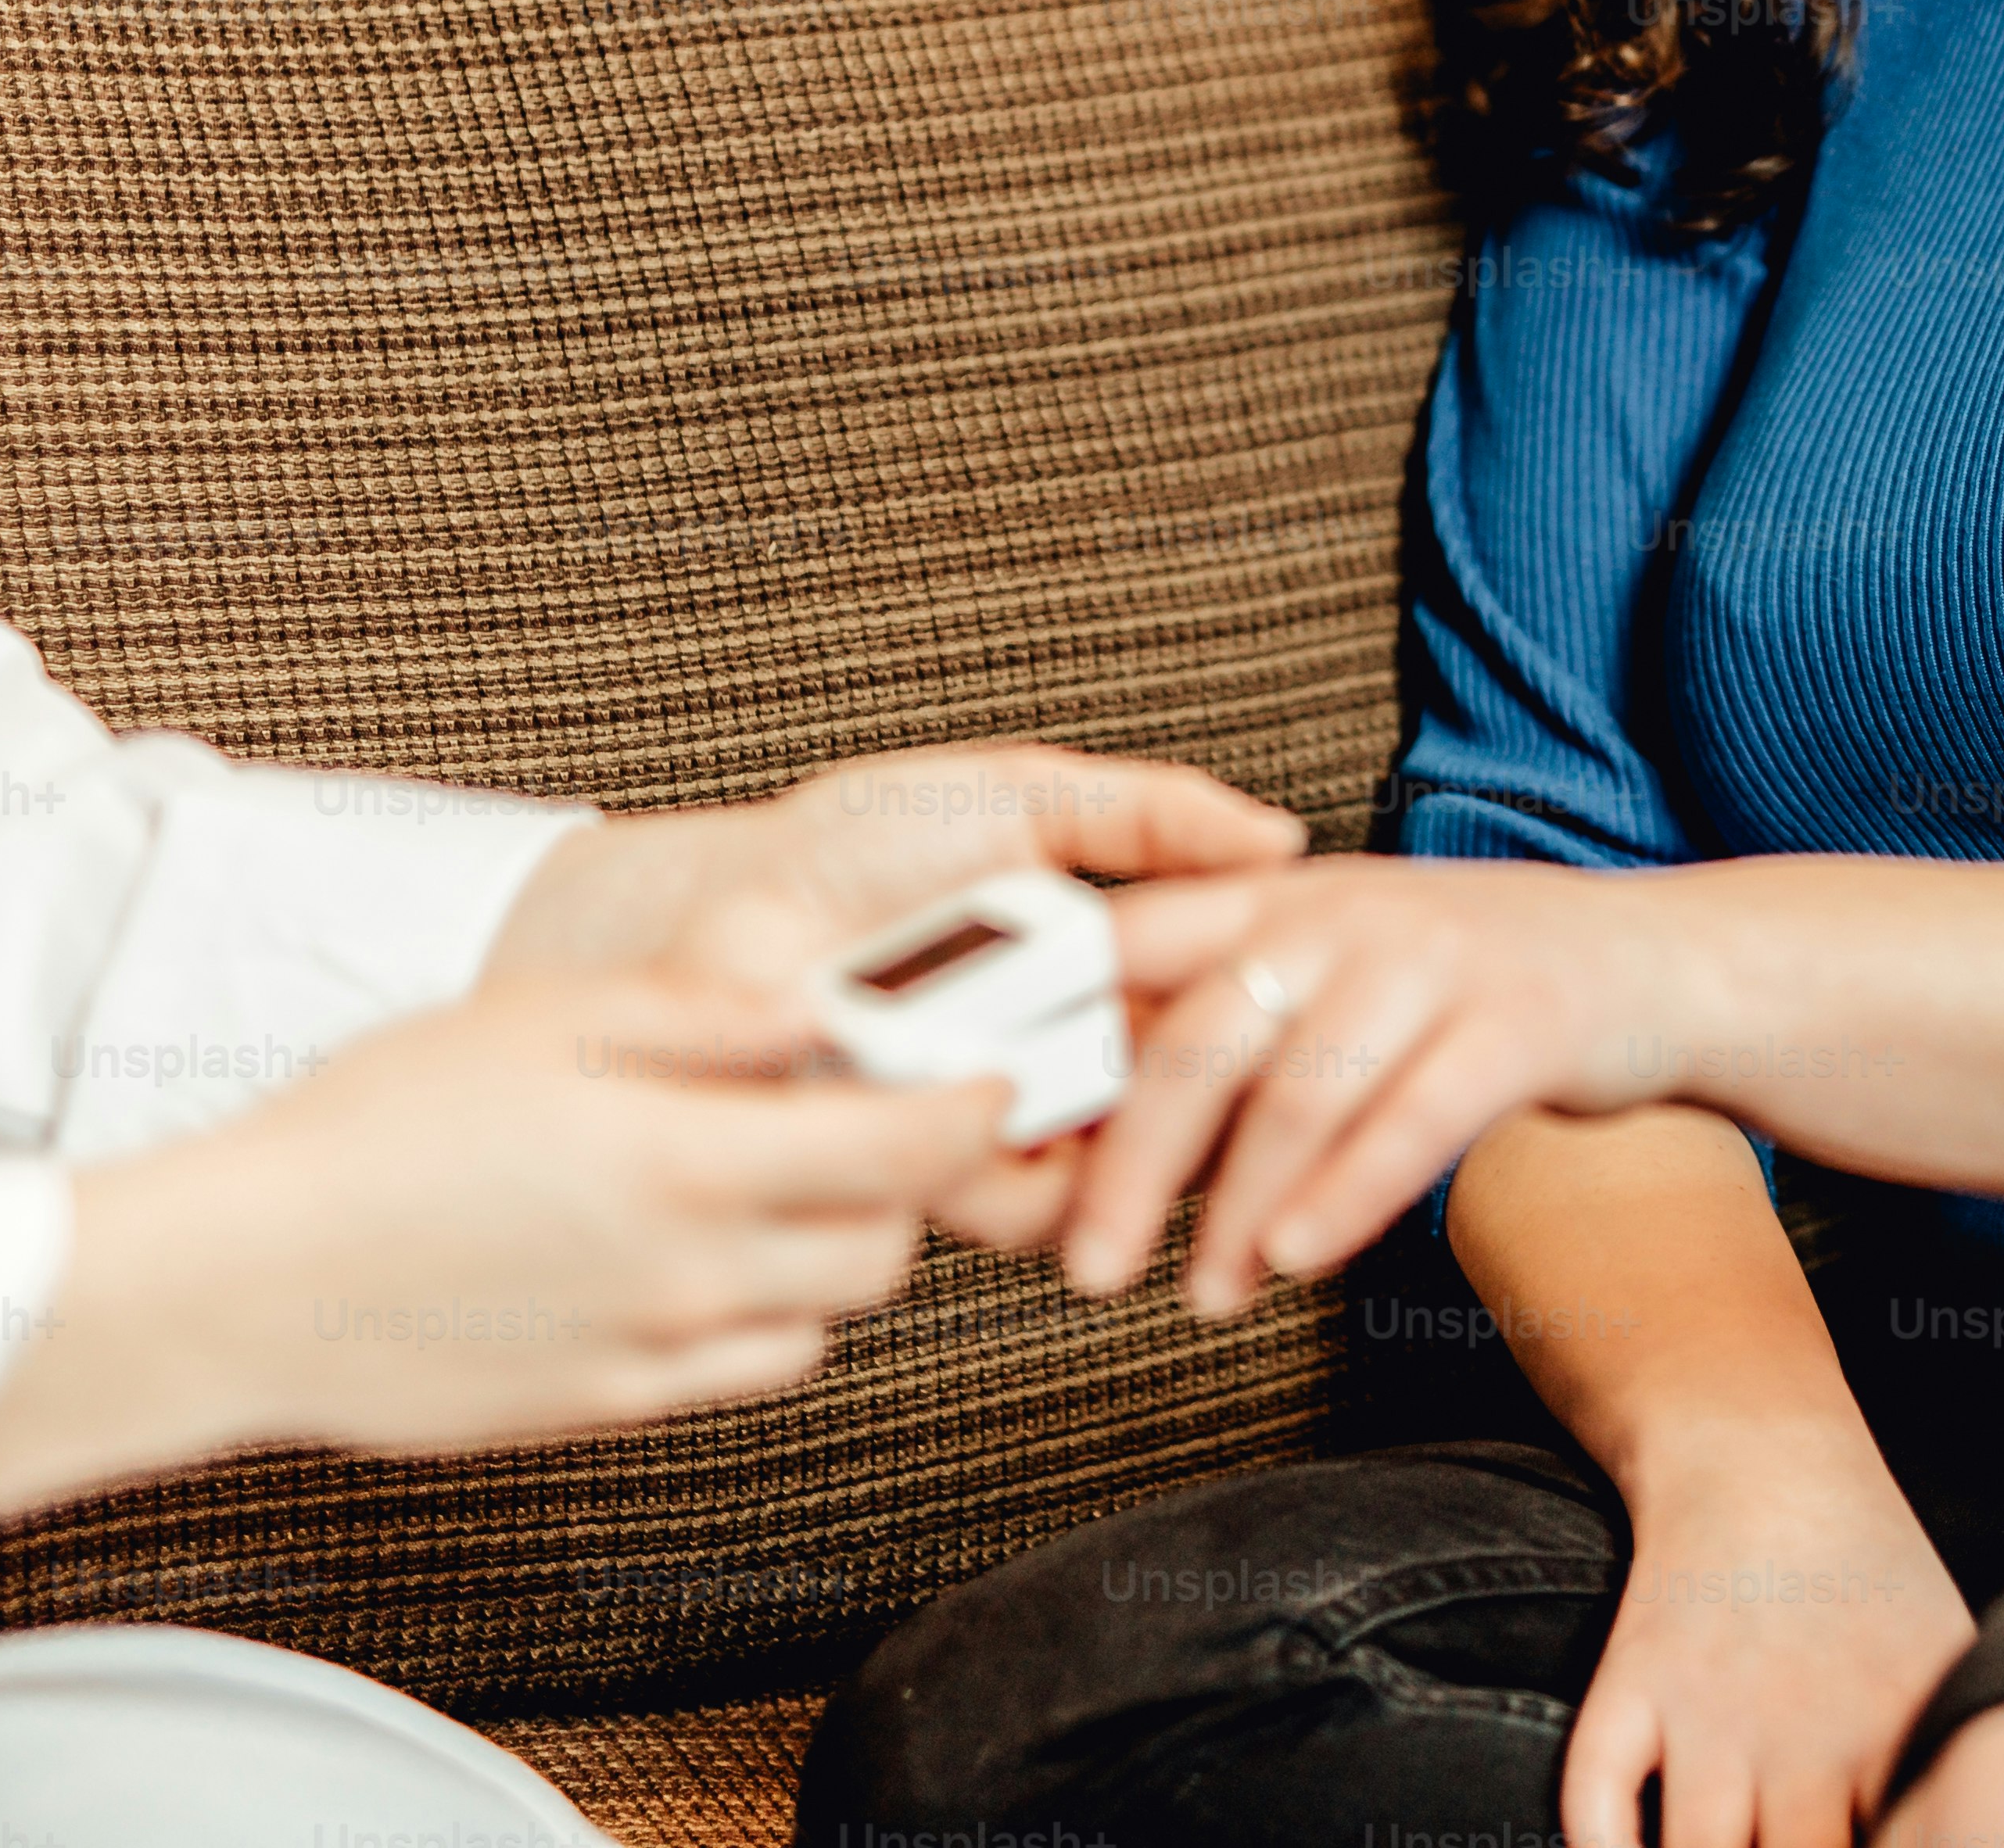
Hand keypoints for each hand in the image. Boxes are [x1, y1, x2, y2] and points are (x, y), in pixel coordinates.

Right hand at [0, 963, 1006, 1516]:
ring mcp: (653, 1355)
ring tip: (761, 1180)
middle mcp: (693, 1273)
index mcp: (689, 1161)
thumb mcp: (554, 1018)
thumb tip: (830, 1005)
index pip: (911, 1146)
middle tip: (859, 1116)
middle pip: (884, 1241)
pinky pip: (741, 1372)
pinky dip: (755, 1318)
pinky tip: (690, 1256)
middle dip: (900, 1179)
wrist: (248, 1276)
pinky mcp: (605, 1408)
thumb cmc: (380, 1124)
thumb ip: (713, 1016)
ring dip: (827, 1249)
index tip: (990, 1073)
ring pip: (823, 1314)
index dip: (973, 1107)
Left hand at [487, 741, 1305, 1246]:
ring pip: (1112, 1168)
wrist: (723, 909)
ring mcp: (1000, 1114)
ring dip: (1104, 1134)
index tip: (1276, 995)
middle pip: (1179, 1101)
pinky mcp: (933, 1169)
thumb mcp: (1020, 797)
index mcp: (1099, 960)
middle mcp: (1062, 1049)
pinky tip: (974, 1102)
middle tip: (1163, 1044)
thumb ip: (1150, 813)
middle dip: (1190, 1089)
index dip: (1252, 1011)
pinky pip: (1015, 1205)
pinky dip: (1015, 1172)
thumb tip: (1280, 840)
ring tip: (1041, 1068)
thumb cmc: (855, 844)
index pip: (1212, 1007)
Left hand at [1061, 856, 1709, 1314]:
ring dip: (1239, 1208)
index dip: (1053, 1031)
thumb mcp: (1339, 973)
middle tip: (1082, 1268)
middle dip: (1131, 1163)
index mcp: (1280, 894)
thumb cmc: (1468, 993)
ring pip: (1303, 1089)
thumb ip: (1230, 1028)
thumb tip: (1086, 1133)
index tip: (992, 1135)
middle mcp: (1347, 910)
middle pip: (1202, 1037)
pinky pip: (1415, 1117)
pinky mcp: (1520, 1021)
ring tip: (1205, 1297)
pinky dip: (1346, 1196)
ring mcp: (1437, 959)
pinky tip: (1298, 1261)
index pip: (1133, 943)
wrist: (1658, 963)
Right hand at [1571, 1423, 1977, 1847]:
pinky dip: (1605, 1847)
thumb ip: (1957, 1764)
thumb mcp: (1951, 1662)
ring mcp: (1706, 1716)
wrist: (1765, 1459)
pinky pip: (1598, 1795)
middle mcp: (1798, 1739)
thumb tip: (2003, 1832)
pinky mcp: (1631, 1688)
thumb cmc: (1871, 1581)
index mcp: (1891, 1741)